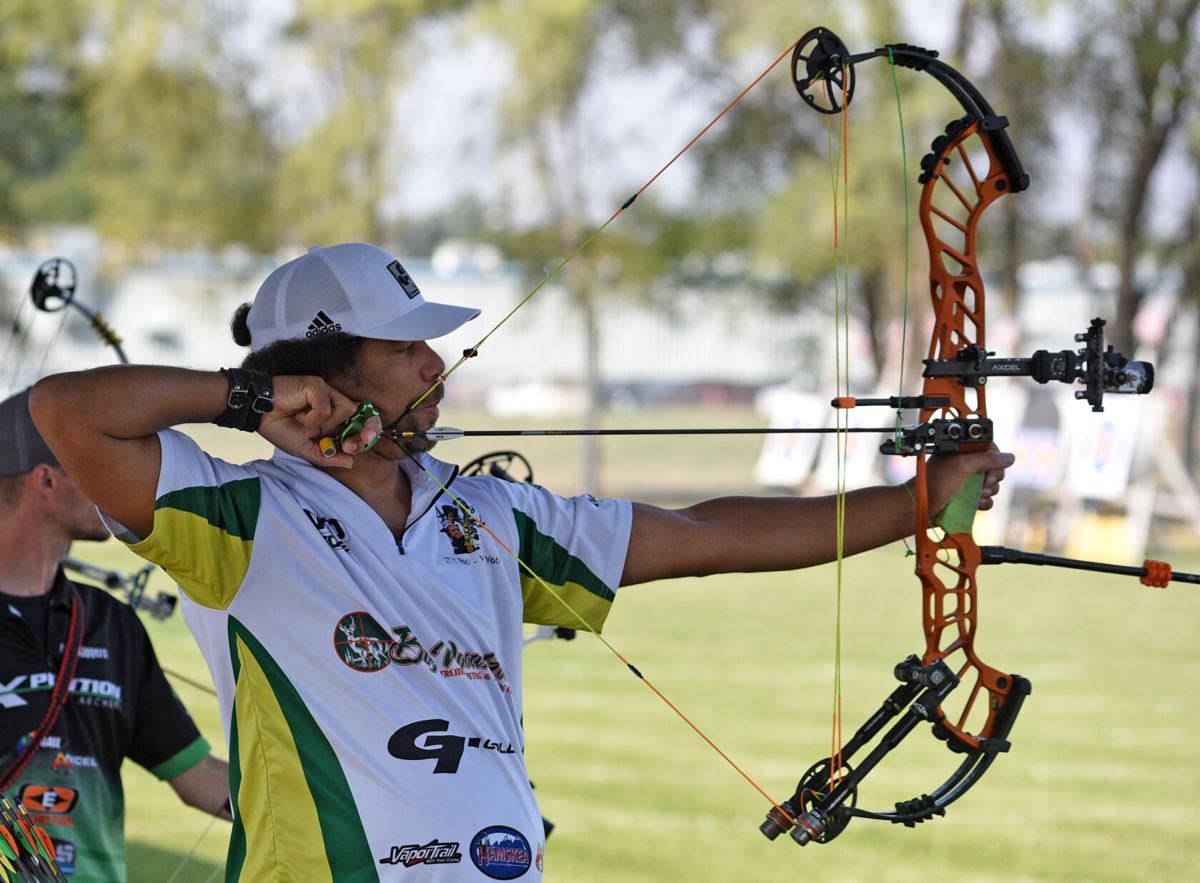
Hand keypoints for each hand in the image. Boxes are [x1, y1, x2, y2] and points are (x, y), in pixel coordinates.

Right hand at [257, 376, 380, 467]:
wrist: (258, 415)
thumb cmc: (279, 428)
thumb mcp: (305, 449)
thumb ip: (327, 456)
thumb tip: (350, 463)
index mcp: (332, 419)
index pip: (359, 422)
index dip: (366, 433)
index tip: (354, 448)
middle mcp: (333, 403)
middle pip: (361, 414)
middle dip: (362, 431)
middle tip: (348, 445)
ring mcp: (326, 392)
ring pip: (346, 410)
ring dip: (326, 423)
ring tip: (304, 423)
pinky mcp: (318, 385)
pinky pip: (328, 407)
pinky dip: (314, 417)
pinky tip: (299, 416)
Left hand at [924, 446, 1014, 513]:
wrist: (922, 508)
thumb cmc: (935, 484)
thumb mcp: (962, 466)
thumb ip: (987, 459)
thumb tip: (1009, 458)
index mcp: (962, 450)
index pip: (990, 448)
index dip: (994, 458)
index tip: (989, 466)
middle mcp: (966, 464)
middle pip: (995, 468)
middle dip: (990, 478)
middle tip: (979, 482)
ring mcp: (968, 481)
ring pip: (993, 485)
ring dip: (986, 491)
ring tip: (971, 494)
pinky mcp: (968, 497)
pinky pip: (987, 499)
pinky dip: (983, 502)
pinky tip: (973, 504)